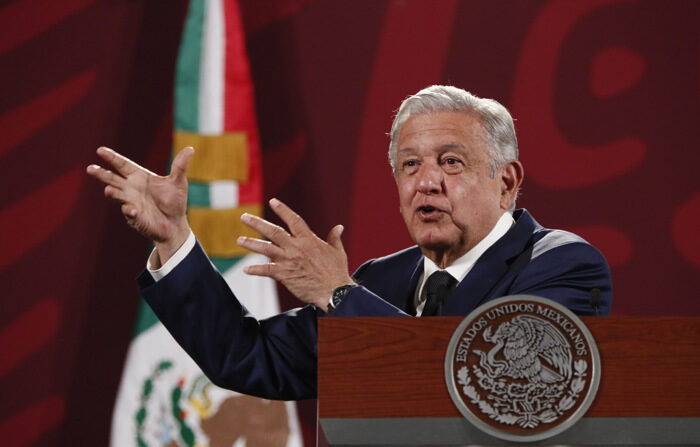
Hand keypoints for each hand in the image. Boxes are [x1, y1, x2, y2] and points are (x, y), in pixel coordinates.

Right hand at [86, 146, 193, 263]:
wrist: (175, 224)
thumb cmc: (175, 202)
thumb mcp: (178, 182)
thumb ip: (180, 166)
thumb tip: (191, 149)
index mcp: (140, 177)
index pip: (123, 165)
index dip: (112, 158)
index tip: (100, 150)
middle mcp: (131, 188)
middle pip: (112, 178)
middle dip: (101, 174)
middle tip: (90, 168)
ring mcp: (130, 202)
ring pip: (116, 195)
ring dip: (112, 193)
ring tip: (108, 190)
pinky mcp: (134, 216)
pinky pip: (129, 212)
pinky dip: (130, 210)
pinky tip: (134, 211)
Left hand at [237, 198, 353, 310]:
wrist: (334, 291)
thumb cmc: (337, 272)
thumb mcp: (337, 252)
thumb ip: (334, 238)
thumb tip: (339, 227)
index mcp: (309, 240)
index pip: (293, 220)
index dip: (283, 210)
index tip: (273, 201)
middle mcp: (296, 247)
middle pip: (273, 231)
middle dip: (257, 223)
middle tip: (244, 217)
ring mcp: (289, 261)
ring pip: (266, 249)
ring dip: (251, 244)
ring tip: (240, 240)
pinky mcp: (285, 275)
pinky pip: (267, 270)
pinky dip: (255, 270)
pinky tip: (246, 269)